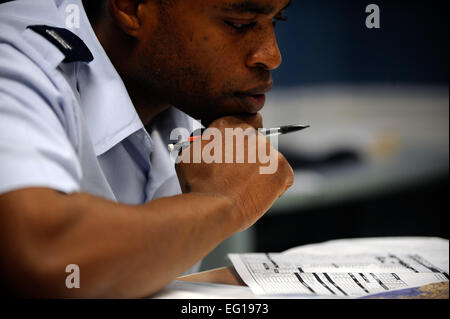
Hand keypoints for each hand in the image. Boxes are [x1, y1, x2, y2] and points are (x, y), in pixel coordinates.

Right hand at [175, 113, 293, 230]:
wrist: (214, 208)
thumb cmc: (198, 185)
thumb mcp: (188, 154)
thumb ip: (201, 143)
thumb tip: (203, 143)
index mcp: (229, 125)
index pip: (246, 119)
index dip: (243, 135)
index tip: (238, 147)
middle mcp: (251, 133)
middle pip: (257, 142)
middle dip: (250, 156)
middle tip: (237, 175)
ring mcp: (269, 150)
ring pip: (269, 159)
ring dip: (260, 170)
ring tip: (244, 188)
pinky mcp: (281, 169)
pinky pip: (283, 176)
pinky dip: (275, 186)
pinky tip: (258, 194)